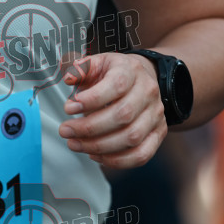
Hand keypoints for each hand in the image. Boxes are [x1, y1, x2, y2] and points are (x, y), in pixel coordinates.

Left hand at [58, 52, 166, 168]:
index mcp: (131, 71)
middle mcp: (147, 92)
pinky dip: (117, 160)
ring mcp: (155, 114)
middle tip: (66, 131)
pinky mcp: (158, 133)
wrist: (141, 78)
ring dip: (99, 146)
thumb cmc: (114, 73)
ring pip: (131, 138)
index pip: (116, 85)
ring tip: (75, 144)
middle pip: (123, 115)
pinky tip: (96, 155)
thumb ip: (80, 68)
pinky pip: (141, 154)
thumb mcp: (97, 63)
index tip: (69, 108)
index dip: (91, 99)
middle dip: (89, 128)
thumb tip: (69, 77)